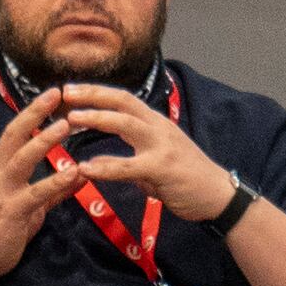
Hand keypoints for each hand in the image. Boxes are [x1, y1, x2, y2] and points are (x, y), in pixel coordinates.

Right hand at [0, 88, 90, 276]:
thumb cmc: (0, 229)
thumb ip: (54, 189)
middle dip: (34, 113)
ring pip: (22, 159)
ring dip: (43, 141)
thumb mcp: (30, 205)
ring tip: (65, 125)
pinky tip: (75, 173)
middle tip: (56, 93)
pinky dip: (55, 181)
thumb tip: (81, 174)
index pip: (14, 132)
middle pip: (14, 135)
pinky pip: (35, 194)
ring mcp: (1, 192)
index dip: (32, 111)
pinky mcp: (11, 212)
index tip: (52, 93)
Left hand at [49, 82, 232, 221]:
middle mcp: (159, 127)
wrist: (219, 196)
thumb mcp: (160, 160)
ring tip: (71, 119)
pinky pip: (128, 166)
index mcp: (156, 123)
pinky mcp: (163, 168)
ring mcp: (162, 146)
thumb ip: (135, 157)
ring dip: (97, 119)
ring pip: (125, 124)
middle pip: (122, 102)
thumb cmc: (189, 179)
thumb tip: (108, 165)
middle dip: (93, 95)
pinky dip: (105, 166)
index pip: (124, 99)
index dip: (98, 92)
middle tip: (66, 92)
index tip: (74, 90)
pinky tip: (86, 169)